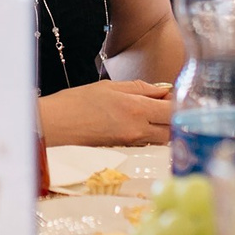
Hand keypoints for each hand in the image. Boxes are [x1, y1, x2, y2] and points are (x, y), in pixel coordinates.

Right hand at [41, 78, 174, 145]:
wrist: (54, 126)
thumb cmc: (76, 103)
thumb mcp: (110, 86)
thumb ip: (140, 88)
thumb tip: (162, 90)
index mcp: (136, 109)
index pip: (172, 110)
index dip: (179, 102)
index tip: (175, 94)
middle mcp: (137, 129)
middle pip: (172, 129)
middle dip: (176, 117)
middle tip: (168, 104)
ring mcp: (131, 142)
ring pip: (162, 138)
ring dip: (165, 126)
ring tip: (154, 112)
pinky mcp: (124, 148)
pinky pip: (147, 142)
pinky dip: (152, 133)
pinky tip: (141, 122)